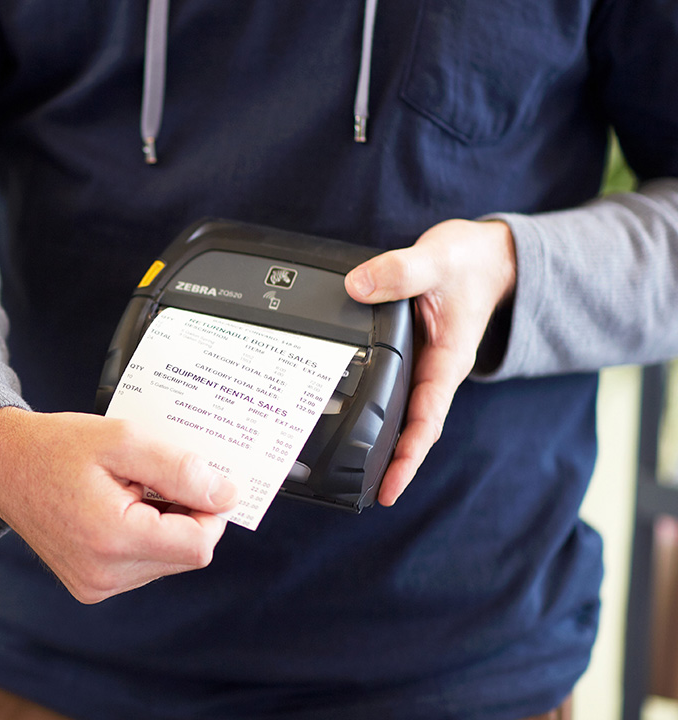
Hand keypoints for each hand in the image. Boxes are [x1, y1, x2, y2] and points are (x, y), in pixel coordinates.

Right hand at [0, 407, 237, 603]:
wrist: (0, 464)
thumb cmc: (56, 446)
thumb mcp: (123, 440)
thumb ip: (179, 468)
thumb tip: (226, 494)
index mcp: (112, 539)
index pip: (199, 544)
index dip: (211, 509)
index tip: (197, 477)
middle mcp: (103, 575)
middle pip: (186, 555)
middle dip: (185, 514)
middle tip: (156, 475)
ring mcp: (95, 586)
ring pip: (167, 561)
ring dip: (164, 524)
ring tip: (130, 488)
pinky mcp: (90, 586)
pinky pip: (142, 565)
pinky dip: (144, 535)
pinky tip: (119, 505)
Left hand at [345, 219, 515, 505]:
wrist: (488, 256)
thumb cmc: (470, 262)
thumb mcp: (436, 259)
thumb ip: (400, 271)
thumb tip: (358, 287)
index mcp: (447, 360)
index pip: (426, 419)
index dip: (408, 456)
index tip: (390, 488)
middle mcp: (436, 370)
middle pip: (415, 429)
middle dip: (393, 464)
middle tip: (364, 495)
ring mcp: (425, 365)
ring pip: (404, 414)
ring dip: (385, 442)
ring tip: (354, 473)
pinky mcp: (413, 355)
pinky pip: (395, 390)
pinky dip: (377, 409)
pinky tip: (354, 421)